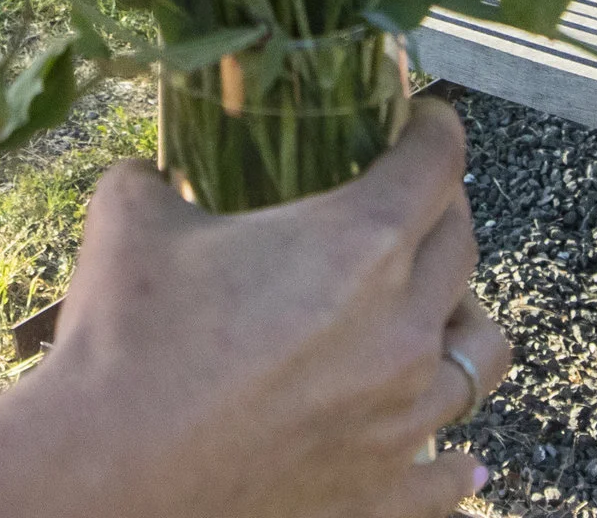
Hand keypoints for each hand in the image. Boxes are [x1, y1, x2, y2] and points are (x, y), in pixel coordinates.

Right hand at [19, 97, 508, 517]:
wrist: (113, 469)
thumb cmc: (126, 330)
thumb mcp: (131, 209)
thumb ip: (165, 175)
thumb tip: (164, 171)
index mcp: (356, 246)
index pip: (433, 165)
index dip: (433, 128)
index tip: (422, 117)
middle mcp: (403, 328)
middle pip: (463, 250)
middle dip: (444, 208)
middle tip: (411, 195)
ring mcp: (404, 419)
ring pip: (483, 357)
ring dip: (463, 318)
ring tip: (436, 310)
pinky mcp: (386, 492)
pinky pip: (452, 474)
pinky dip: (456, 458)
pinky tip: (458, 456)